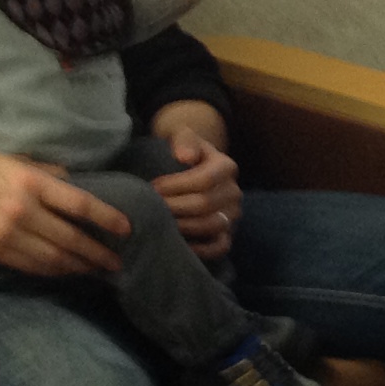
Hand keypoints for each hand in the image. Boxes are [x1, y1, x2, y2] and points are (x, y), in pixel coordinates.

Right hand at [0, 150, 127, 275]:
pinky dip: (51, 270)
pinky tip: (64, 272)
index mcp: (30, 182)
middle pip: (70, 238)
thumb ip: (44, 172)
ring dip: (78, 266)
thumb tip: (71, 181)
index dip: (106, 218)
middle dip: (97, 253)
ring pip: (52, 258)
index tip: (125, 229)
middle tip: (116, 263)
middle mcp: (23, 210)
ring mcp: (7, 234)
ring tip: (95, 271)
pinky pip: (30, 265)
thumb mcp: (10, 159)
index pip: (79, 204)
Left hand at [152, 126, 242, 257]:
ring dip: (183, 226)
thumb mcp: (182, 136)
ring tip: (160, 222)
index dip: (175, 186)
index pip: (204, 180)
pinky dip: (202, 250)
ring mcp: (233, 214)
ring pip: (212, 225)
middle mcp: (234, 192)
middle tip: (150, 208)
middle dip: (174, 207)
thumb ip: (184, 139)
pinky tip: (179, 244)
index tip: (152, 187)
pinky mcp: (228, 234)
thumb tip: (185, 157)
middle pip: (205, 204)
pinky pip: (220, 247)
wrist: (192, 165)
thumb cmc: (182, 151)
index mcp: (227, 166)